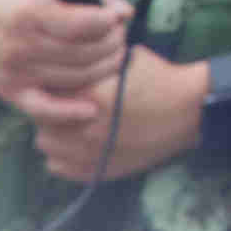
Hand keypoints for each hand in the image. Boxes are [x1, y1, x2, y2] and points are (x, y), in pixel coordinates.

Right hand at [0, 0, 138, 118]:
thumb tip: (125, 13)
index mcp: (31, 10)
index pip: (85, 23)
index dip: (110, 21)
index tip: (117, 16)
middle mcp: (21, 44)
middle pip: (85, 52)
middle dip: (113, 43)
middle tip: (119, 37)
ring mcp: (15, 71)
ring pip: (75, 78)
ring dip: (103, 68)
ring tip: (112, 56)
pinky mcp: (10, 91)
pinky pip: (44, 109)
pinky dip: (69, 113)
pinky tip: (90, 109)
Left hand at [37, 45, 209, 181]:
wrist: (189, 110)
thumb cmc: (159, 80)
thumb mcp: (126, 60)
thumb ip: (92, 64)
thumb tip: (63, 61)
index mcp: (91, 98)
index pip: (47, 93)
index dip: (52, 87)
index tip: (61, 85)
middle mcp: (85, 128)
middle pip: (41, 120)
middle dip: (50, 110)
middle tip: (64, 105)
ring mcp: (90, 153)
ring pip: (45, 144)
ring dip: (54, 133)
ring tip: (69, 124)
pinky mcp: (97, 170)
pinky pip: (57, 167)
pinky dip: (61, 156)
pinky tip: (76, 143)